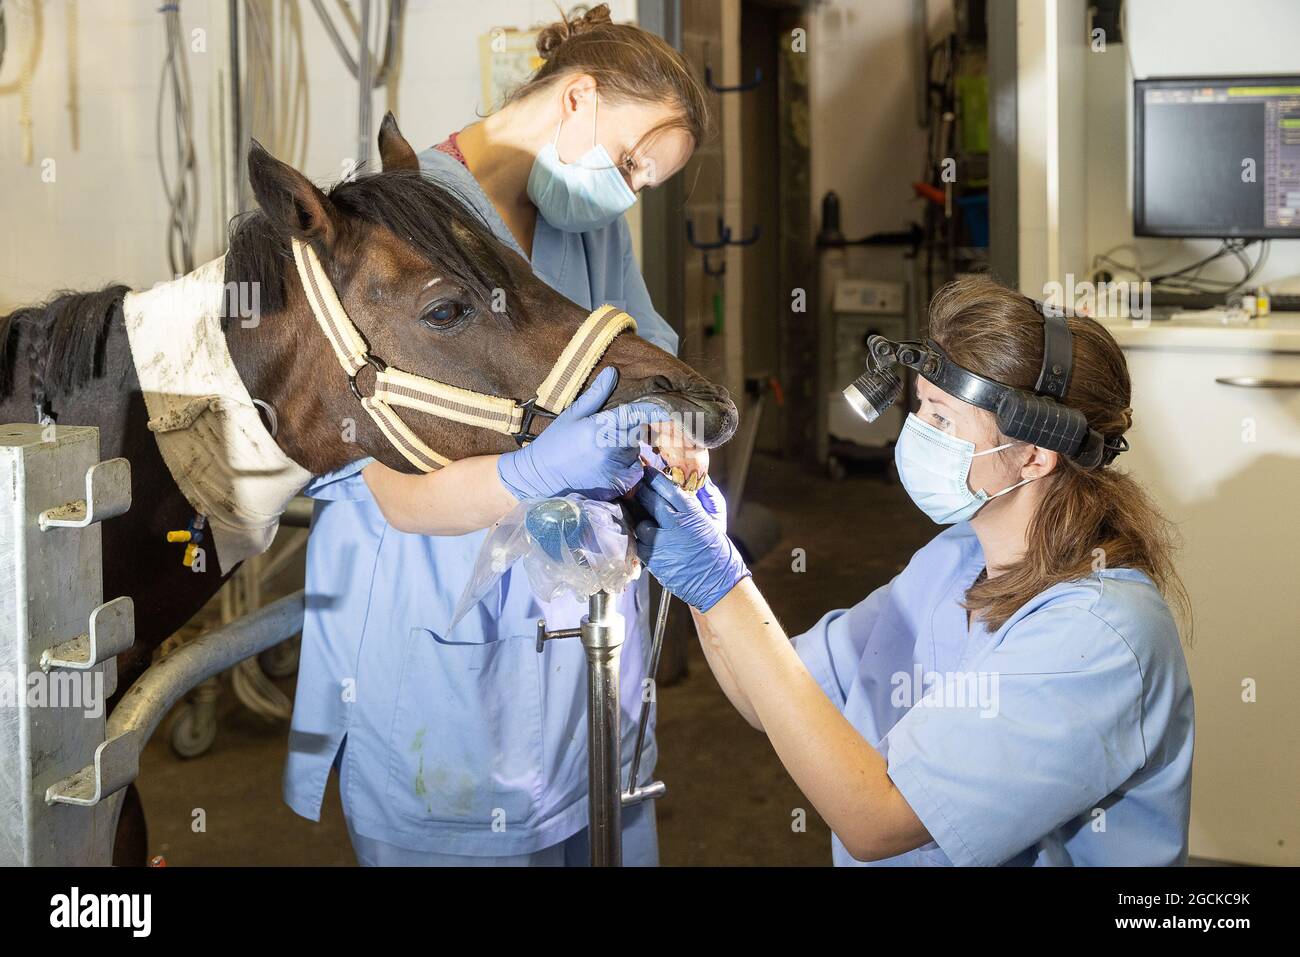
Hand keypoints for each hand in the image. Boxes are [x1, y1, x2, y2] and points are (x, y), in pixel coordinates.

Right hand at [497, 367, 667, 501]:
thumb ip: (595, 396)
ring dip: (626, 452)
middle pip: (636, 435)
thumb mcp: (572, 416)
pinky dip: (626, 469)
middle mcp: (609, 449)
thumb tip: (612, 372)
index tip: (666, 411)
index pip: (633, 414)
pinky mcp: (615, 487)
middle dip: (627, 433)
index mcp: (598, 428)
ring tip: (600, 454)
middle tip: (604, 437)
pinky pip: (633, 473)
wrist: (540, 478)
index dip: (652, 411)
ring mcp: (614, 470)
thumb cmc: (555, 443)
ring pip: (634, 454)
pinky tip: (605, 469)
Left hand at [633, 470, 749, 610]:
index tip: (646, 472)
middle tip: (639, 489)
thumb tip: (696, 478)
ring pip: (638, 522)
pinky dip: (640, 539)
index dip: (652, 477)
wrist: (717, 583)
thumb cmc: (718, 549)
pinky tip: (647, 537)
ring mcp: (660, 543)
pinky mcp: (653, 560)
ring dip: (640, 519)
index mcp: (690, 511)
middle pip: (646, 499)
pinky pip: (637, 543)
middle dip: (641, 492)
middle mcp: (673, 524)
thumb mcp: (717, 517)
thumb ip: (706, 495)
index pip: (663, 486)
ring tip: (646, 519)